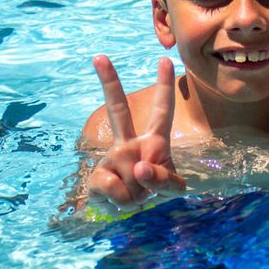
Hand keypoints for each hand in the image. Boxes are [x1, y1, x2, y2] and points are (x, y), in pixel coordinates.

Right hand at [87, 55, 184, 212]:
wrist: (126, 212)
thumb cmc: (153, 191)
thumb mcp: (171, 189)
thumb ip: (164, 180)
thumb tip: (139, 167)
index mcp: (153, 140)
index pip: (161, 110)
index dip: (163, 86)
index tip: (165, 60)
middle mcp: (129, 143)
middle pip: (117, 109)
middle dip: (109, 82)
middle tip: (99, 56)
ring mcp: (112, 158)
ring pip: (129, 170)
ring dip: (140, 195)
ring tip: (138, 197)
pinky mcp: (97, 177)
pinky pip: (117, 190)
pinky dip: (125, 202)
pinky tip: (119, 200)